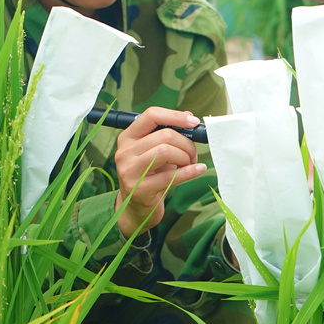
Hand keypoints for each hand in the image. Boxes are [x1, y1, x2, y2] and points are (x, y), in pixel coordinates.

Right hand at [114, 107, 205, 237]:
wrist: (135, 208)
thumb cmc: (149, 175)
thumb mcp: (154, 151)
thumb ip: (167, 133)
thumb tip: (188, 116)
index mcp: (127, 137)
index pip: (151, 116)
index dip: (175, 116)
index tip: (193, 122)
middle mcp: (124, 152)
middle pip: (164, 135)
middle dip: (186, 143)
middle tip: (193, 153)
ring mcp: (129, 171)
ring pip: (166, 151)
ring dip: (185, 157)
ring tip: (189, 163)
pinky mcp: (139, 189)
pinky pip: (170, 176)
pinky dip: (190, 171)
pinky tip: (198, 169)